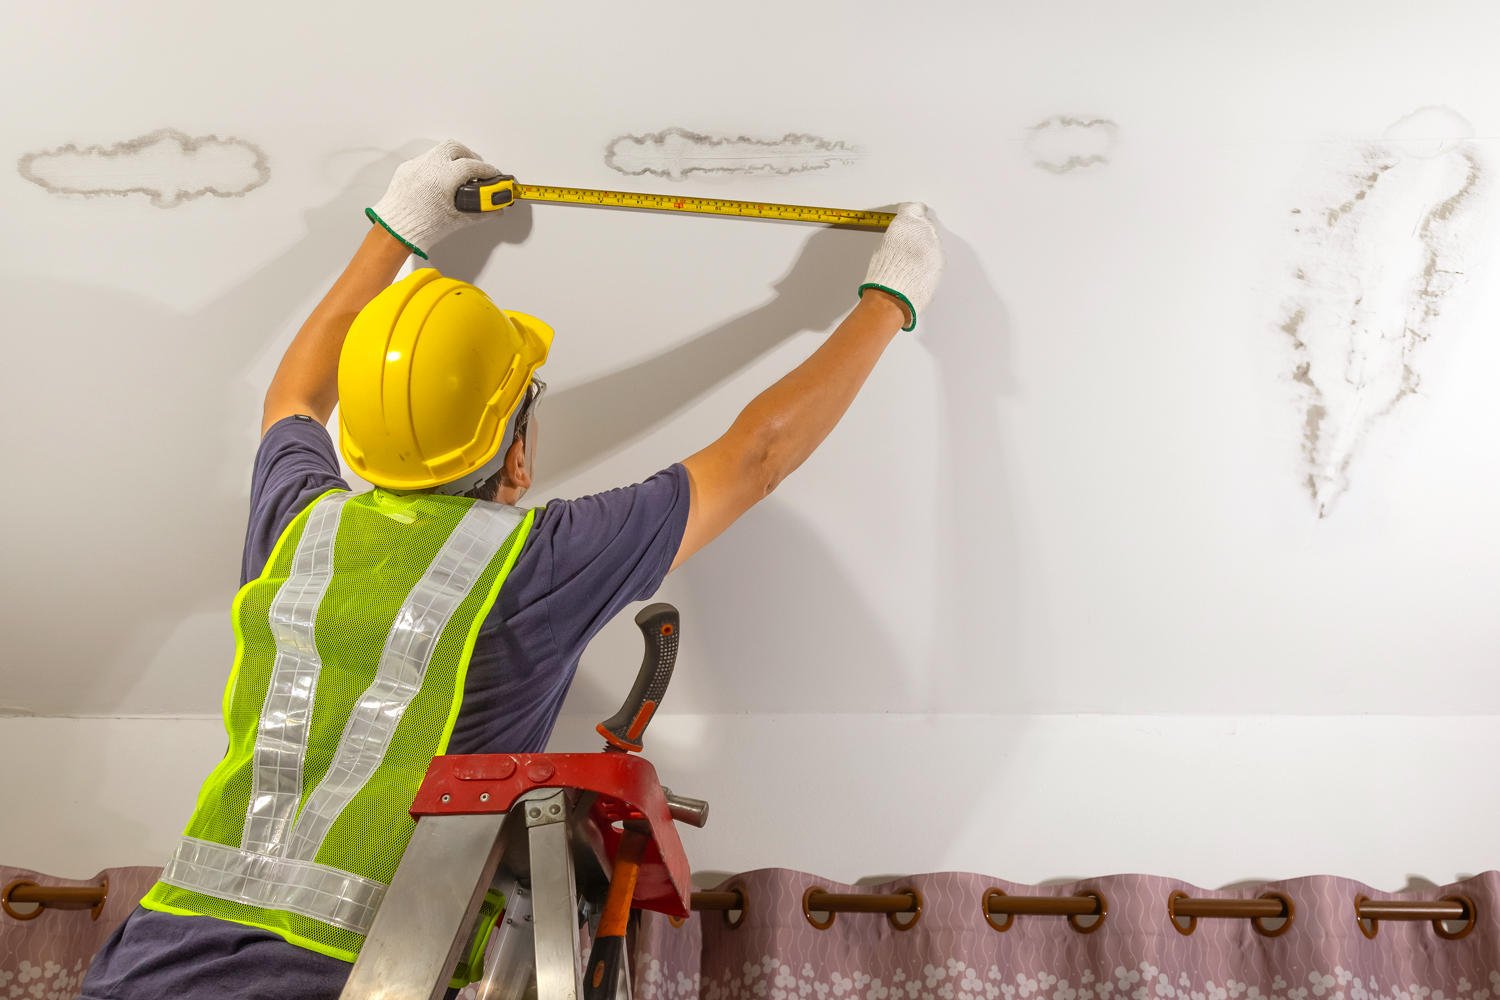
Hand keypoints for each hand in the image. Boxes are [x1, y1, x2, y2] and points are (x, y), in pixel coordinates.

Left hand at [366, 139, 499, 258]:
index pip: (472, 166)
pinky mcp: (406, 169)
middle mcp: (428, 166)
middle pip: (456, 149)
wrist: (394, 231)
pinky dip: (436, 167)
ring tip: (458, 176)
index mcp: (442, 177)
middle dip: (469, 157)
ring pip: (439, 151)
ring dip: (452, 159)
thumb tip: (493, 210)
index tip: (492, 176)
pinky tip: (439, 181)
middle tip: (475, 170)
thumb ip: (479, 213)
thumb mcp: (456, 220)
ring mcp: (416, 165)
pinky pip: (425, 160)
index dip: (486, 170)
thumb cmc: (419, 228)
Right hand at [858, 202, 943, 330]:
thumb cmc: (884, 273)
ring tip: (911, 262)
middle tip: (908, 245)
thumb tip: (902, 237)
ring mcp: (936, 247)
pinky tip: (918, 270)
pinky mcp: (941, 262)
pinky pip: (936, 256)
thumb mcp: (884, 245)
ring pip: (932, 241)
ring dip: (924, 248)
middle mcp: (925, 231)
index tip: (909, 217)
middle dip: (918, 233)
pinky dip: (929, 261)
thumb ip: (897, 235)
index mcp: (908, 222)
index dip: (911, 214)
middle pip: (925, 225)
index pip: (915, 209)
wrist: (893, 296)